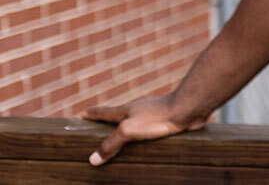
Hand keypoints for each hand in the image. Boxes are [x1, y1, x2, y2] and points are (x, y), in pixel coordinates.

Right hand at [79, 94, 208, 165]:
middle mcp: (136, 110)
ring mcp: (150, 114)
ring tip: (121, 140)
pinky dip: (142, 135)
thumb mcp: (128, 130)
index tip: (81, 115)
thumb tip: (93, 159)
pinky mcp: (164, 120)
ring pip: (134, 122)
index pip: (102, 112)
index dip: (91, 114)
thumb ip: (111, 144)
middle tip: (98, 130)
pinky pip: (148, 129)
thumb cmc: (157, 117)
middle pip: (117, 116)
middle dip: (107, 123)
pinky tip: (145, 142)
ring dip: (126, 130)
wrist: (187, 109)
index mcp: (124, 110)